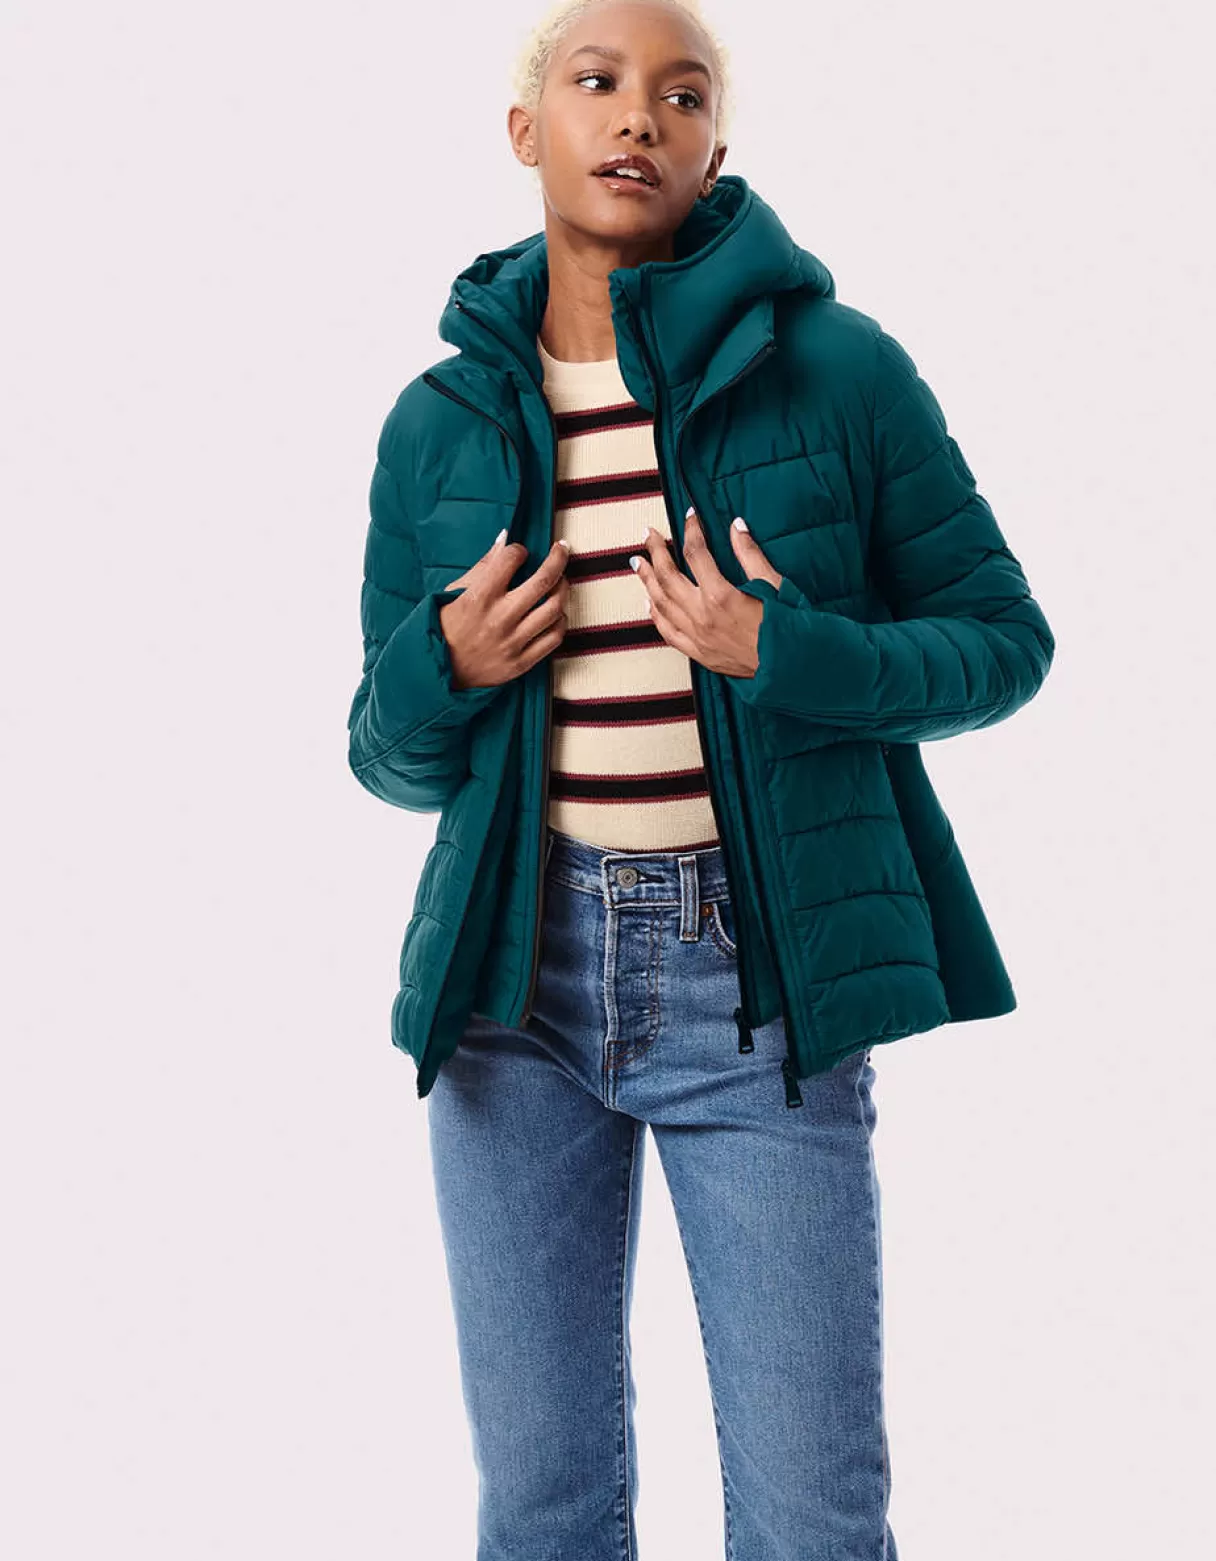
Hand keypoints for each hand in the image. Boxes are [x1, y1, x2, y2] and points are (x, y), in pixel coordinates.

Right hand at [439, 532, 570, 689]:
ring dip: (563, 589)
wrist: (439, 670)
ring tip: (560, 582)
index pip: (511, 559)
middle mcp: (500, 618)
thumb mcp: (454, 592)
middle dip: (558, 558)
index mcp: (479, 597)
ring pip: (555, 609)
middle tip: (562, 549)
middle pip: (543, 580)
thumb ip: (483, 566)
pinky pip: (554, 638)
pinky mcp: (521, 663)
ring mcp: (513, 642)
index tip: (519, 552)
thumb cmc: (445, 627)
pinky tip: (555, 614)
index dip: (518, 550)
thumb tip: (505, 539)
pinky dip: (560, 621)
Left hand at [629, 507, 782, 677]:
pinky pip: (667, 632)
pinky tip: (649, 602)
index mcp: (721, 595)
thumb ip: (750, 554)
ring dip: (647, 580)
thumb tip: (736, 526)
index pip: (696, 553)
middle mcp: (702, 615)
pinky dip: (655, 615)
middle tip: (649, 535)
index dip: (691, 530)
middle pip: (668, 576)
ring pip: (661, 603)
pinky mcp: (698, 652)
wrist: (789, 665)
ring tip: (638, 562)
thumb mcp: (774, 583)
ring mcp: (697, 636)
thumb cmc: (786, 625)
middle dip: (656, 552)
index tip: (690, 516)